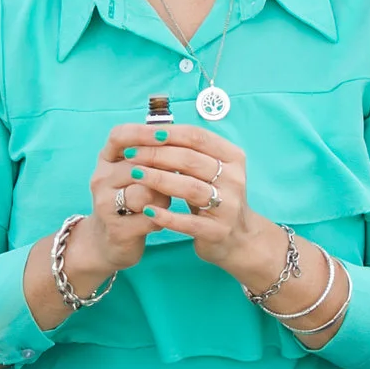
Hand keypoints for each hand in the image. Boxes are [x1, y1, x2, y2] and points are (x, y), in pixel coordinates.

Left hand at [86, 122, 281, 283]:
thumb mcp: (208, 170)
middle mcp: (234, 179)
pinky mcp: (217, 230)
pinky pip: (188, 221)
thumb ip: (187, 152)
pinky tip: (147, 210)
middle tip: (131, 154)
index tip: (143, 134)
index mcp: (232, 158)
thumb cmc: (214, 195)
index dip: (169, 133)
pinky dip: (166, 215)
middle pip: (191, 160)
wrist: (237, 237)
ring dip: (159, 179)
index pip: (197, 137)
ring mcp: (228, 206)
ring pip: (189, 187)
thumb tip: (150, 131)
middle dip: (157, 154)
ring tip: (135, 175)